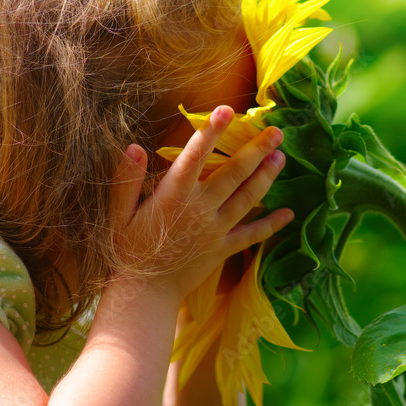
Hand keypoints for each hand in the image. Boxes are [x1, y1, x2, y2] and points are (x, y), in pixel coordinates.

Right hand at [110, 106, 293, 300]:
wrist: (142, 296)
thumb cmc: (125, 251)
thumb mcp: (117, 214)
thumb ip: (126, 180)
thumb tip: (133, 147)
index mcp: (173, 195)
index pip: (195, 155)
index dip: (211, 132)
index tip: (227, 109)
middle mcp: (200, 209)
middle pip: (234, 174)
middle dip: (256, 150)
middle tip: (277, 131)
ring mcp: (215, 230)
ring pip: (248, 199)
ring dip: (267, 177)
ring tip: (282, 157)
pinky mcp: (222, 249)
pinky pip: (251, 235)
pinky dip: (270, 224)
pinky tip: (288, 213)